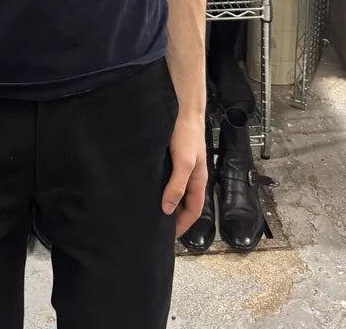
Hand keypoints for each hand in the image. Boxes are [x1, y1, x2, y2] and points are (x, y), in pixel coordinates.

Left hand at [161, 114, 207, 238]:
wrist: (182, 107)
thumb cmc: (186, 134)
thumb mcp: (183, 161)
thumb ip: (177, 184)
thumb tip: (168, 210)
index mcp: (198, 181)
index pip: (193, 212)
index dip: (182, 226)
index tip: (168, 237)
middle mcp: (190, 176)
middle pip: (184, 203)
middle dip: (174, 217)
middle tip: (155, 227)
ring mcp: (181, 167)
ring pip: (175, 191)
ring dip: (166, 202)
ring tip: (149, 211)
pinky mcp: (171, 158)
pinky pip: (167, 179)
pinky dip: (160, 188)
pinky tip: (147, 189)